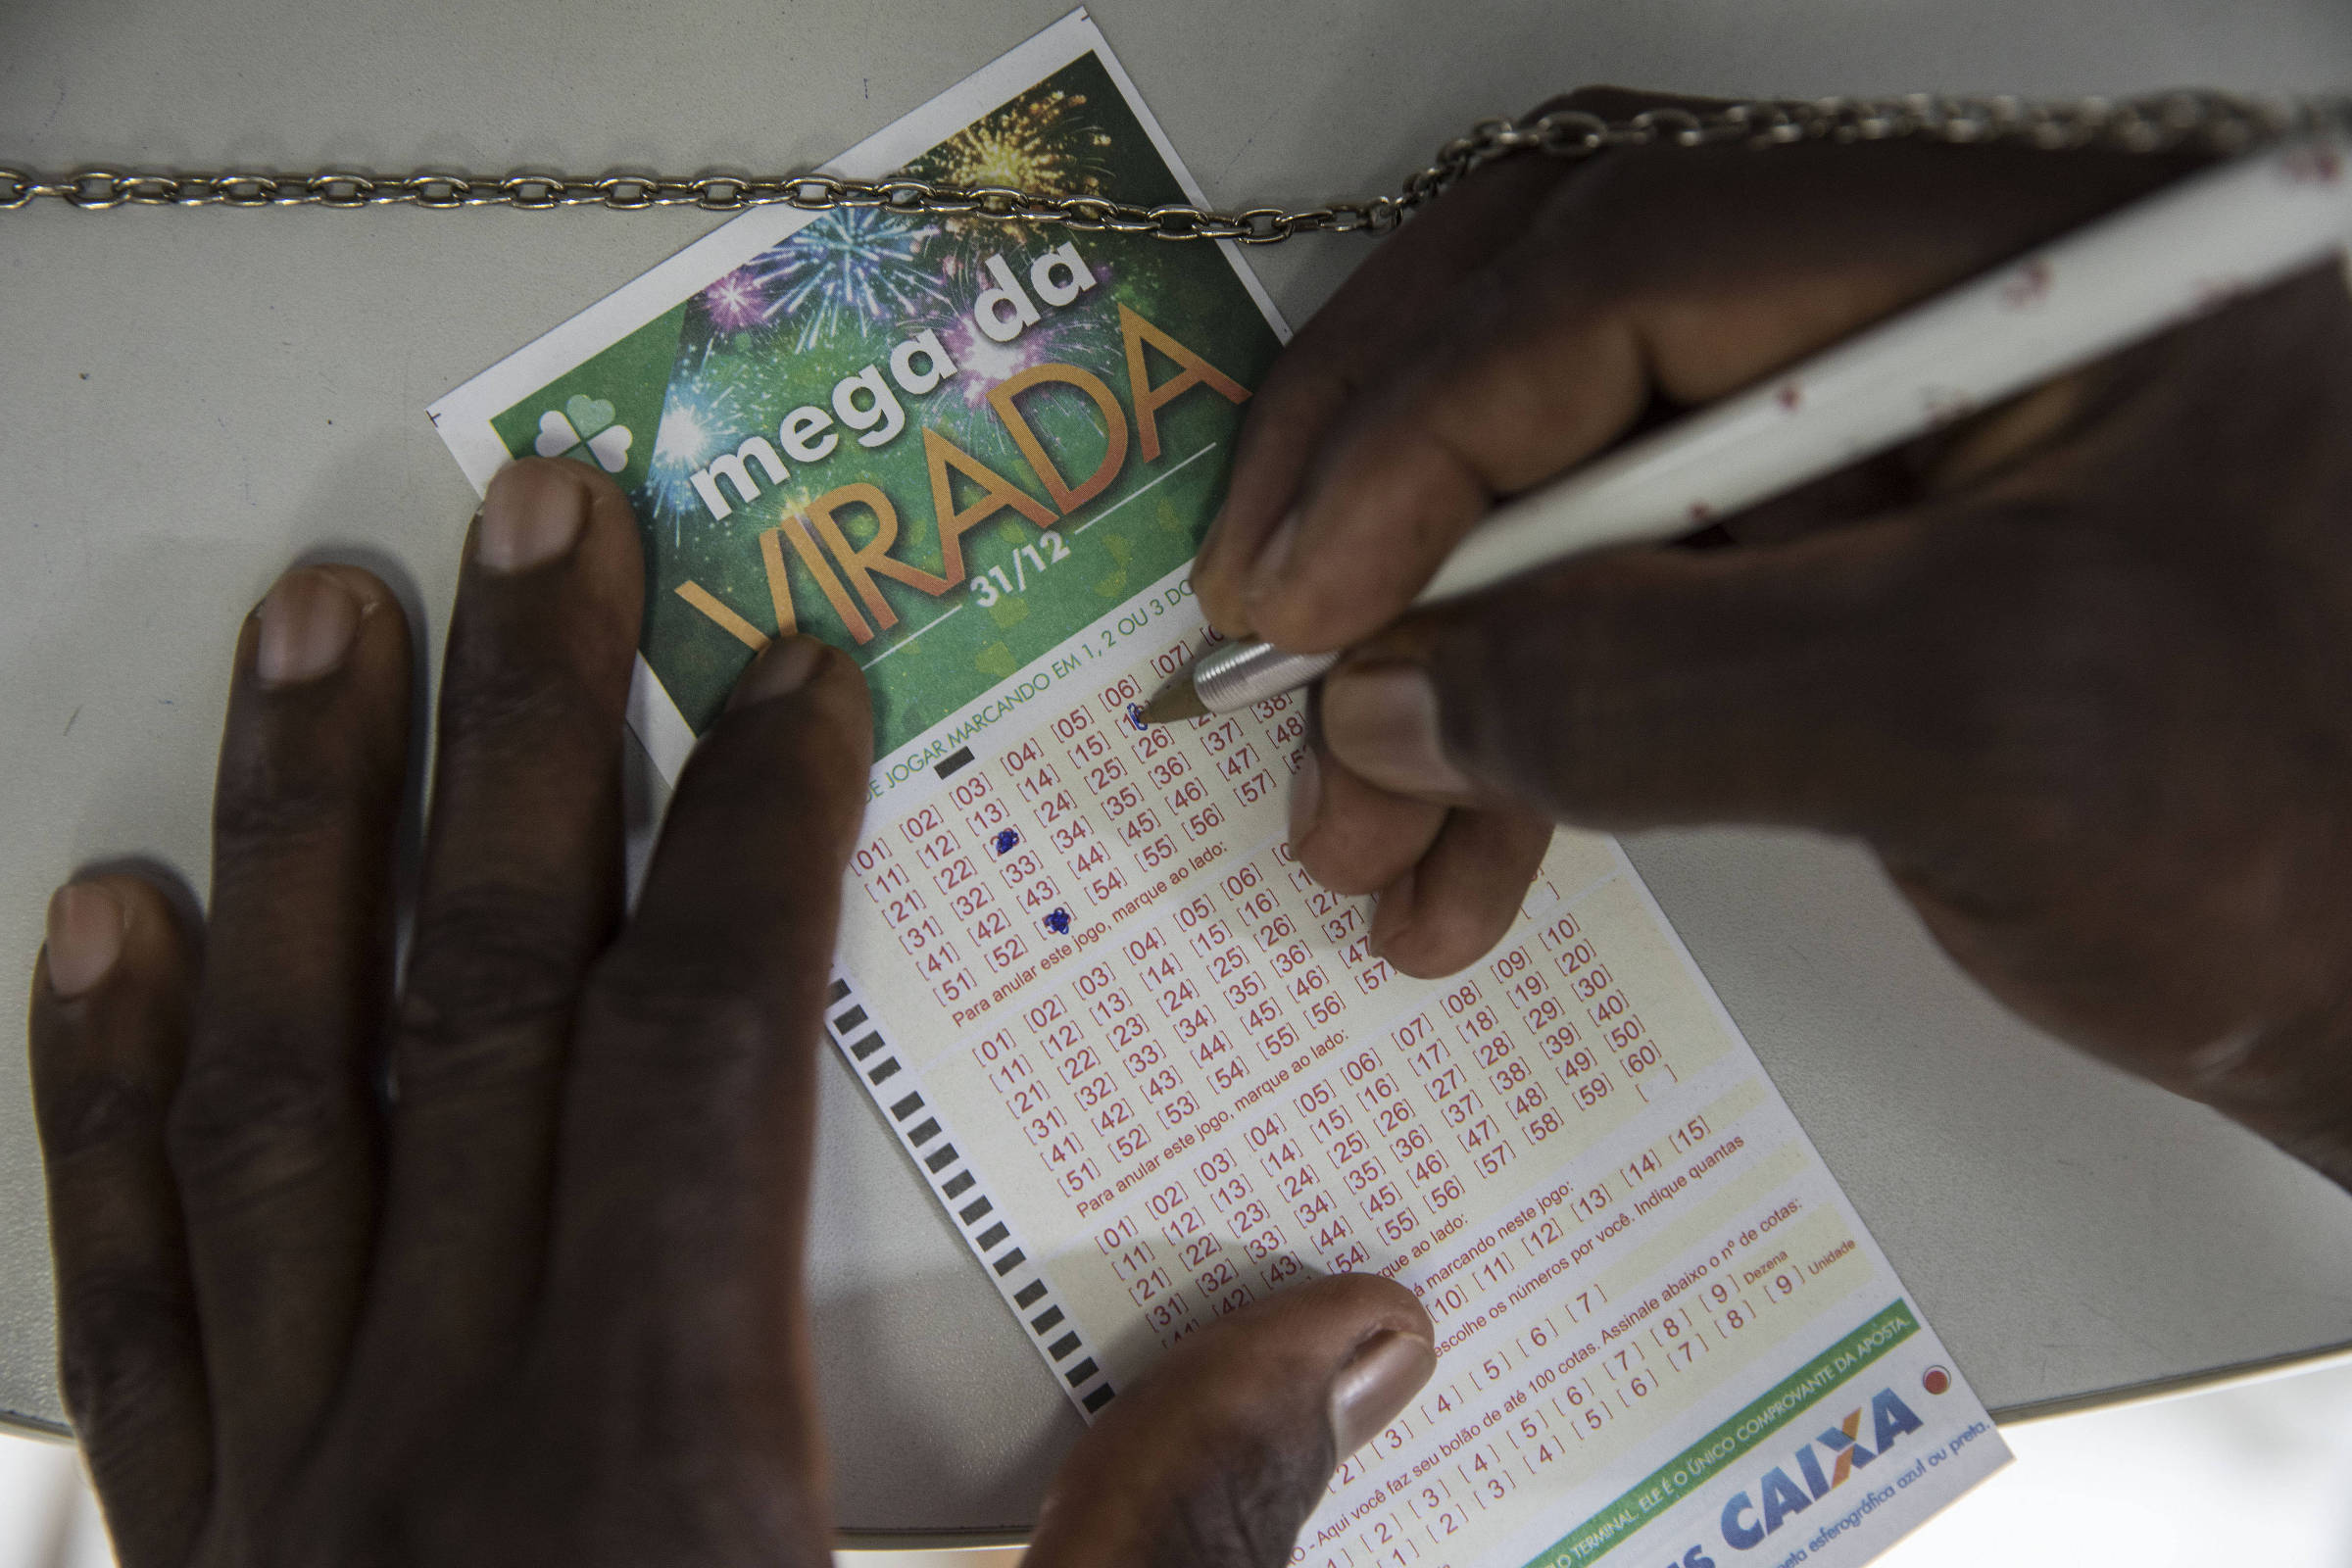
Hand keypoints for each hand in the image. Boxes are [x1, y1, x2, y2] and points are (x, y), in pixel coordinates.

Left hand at [30, 458, 1431, 1566]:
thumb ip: (1176, 1547)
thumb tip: (1356, 1331)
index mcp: (654, 1445)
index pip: (704, 1047)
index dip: (764, 837)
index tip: (805, 665)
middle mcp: (441, 1407)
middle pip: (485, 992)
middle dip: (529, 730)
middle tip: (545, 512)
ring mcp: (280, 1462)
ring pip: (277, 1070)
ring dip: (303, 823)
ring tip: (327, 614)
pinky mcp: (184, 1530)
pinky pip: (127, 1265)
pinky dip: (103, 1078)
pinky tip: (108, 907)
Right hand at [1194, 95, 2351, 1180]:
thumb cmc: (2317, 848)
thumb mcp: (1982, 744)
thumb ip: (1657, 691)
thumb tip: (1389, 695)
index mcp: (2027, 253)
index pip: (1639, 259)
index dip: (1427, 424)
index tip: (1300, 601)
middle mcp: (1944, 297)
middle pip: (1566, 317)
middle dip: (1395, 513)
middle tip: (1275, 671)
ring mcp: (1900, 424)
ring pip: (1574, 476)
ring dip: (1438, 652)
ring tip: (1354, 833)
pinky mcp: (1867, 553)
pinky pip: (1636, 594)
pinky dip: (1525, 717)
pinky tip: (1462, 845)